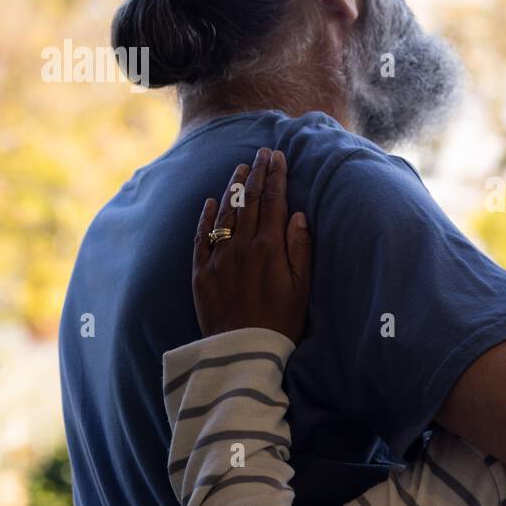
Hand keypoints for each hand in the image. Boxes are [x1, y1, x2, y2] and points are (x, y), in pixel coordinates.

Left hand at [192, 147, 311, 343]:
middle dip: (257, 173)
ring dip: (234, 188)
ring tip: (241, 168)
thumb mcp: (303, 287)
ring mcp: (219, 258)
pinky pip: (202, 236)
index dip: (277, 175)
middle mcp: (242, 246)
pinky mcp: (202, 273)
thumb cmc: (282, 322)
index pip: (274, 201)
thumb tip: (298, 215)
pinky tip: (210, 202)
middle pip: (250, 201)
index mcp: (270, 247)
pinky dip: (206, 216)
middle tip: (262, 153)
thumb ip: (301, 248)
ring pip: (226, 213)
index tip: (279, 156)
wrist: (243, 352)